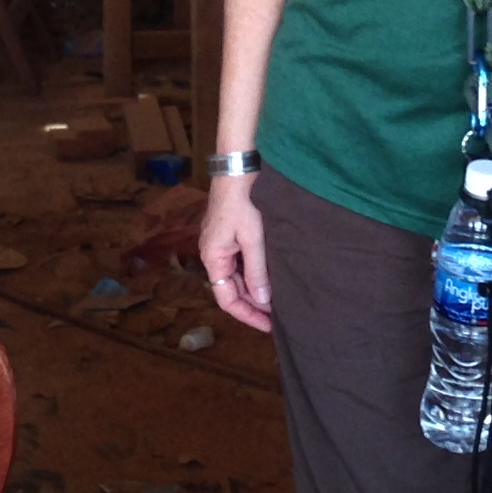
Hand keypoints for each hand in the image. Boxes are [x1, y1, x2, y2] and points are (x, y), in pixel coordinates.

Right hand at [197, 177, 273, 331]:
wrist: (239, 167)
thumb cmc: (245, 201)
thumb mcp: (253, 239)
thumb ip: (257, 271)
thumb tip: (264, 300)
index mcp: (213, 258)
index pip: (227, 299)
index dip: (247, 315)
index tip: (269, 325)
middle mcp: (212, 254)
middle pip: (231, 289)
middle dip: (253, 304)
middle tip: (279, 315)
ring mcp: (220, 244)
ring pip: (236, 277)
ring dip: (254, 289)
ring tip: (277, 300)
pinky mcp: (228, 234)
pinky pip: (239, 263)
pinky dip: (253, 273)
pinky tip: (269, 277)